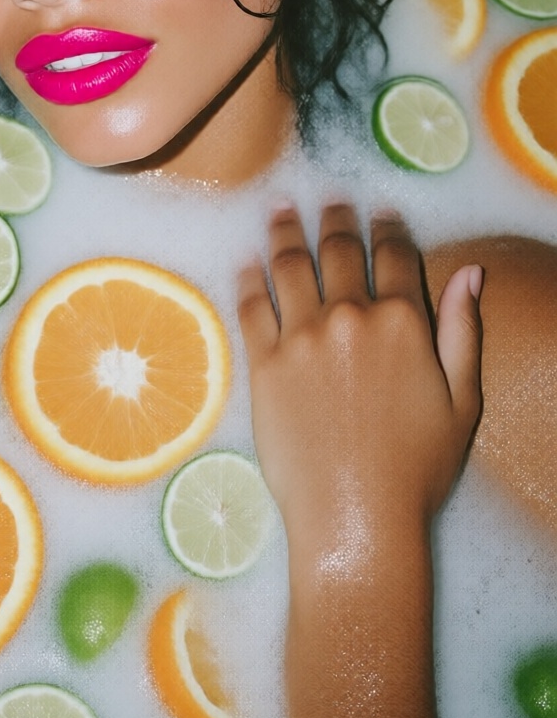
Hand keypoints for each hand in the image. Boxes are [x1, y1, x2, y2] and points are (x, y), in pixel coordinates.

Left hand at [237, 203, 481, 565]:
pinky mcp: (263, 364)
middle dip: (336, 219)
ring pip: (290, 265)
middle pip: (340, 250)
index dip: (389, 227)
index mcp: (404, 322)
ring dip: (286, 231)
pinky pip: (251, 305)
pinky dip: (248, 276)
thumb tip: (470, 273)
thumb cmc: (417, 468)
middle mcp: (351, 317)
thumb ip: (462, 330)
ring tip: (282, 210)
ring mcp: (302, 337)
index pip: (396, 255)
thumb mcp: (462, 401)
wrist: (356, 516)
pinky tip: (247, 260)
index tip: (381, 213)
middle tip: (330, 201)